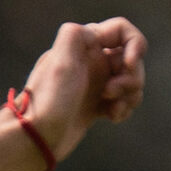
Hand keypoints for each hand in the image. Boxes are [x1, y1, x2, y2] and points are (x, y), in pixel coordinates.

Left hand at [20, 17, 146, 162]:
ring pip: (130, 81)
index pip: (122, 31)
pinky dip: (124, 108)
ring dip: (130, 94)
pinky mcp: (95, 105)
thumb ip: (75, 35)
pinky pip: (122, 101)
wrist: (35, 139)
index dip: (135, 45)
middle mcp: (91, 61)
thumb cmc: (48, 101)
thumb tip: (91, 31)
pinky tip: (113, 117)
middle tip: (110, 93)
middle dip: (131, 76)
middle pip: (131, 59)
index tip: (129, 64)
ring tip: (114, 109)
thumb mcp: (60, 61)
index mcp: (84, 45)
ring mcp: (94, 84)